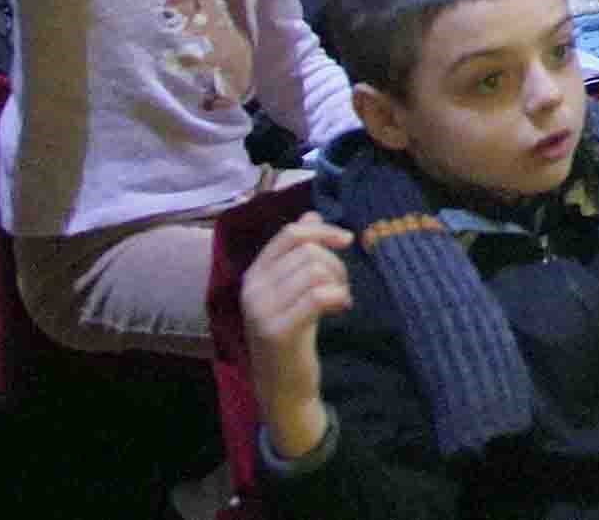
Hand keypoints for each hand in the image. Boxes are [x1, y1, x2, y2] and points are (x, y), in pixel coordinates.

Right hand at [240, 214, 355, 457]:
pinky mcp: (277, 331)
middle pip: (307, 251)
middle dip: (335, 263)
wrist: (282, 386)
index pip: (289, 234)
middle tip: (342, 285)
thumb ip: (298, 253)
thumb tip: (311, 213)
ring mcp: (261, 311)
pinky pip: (317, 296)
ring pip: (314, 270)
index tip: (346, 240)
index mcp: (254, 275)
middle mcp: (252, 289)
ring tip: (340, 299)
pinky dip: (337, 297)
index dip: (322, 230)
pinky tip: (341, 308)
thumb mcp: (294, 288)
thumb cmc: (293, 333)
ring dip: (339, 281)